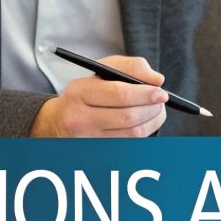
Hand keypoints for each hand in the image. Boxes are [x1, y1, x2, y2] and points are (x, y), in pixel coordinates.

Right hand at [31, 55, 168, 137]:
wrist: (58, 122)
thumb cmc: (86, 92)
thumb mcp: (102, 70)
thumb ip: (132, 67)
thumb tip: (157, 80)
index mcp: (79, 93)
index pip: (119, 95)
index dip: (145, 94)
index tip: (161, 92)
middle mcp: (79, 119)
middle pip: (128, 117)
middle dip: (152, 109)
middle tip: (162, 101)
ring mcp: (86, 140)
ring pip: (131, 134)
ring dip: (151, 122)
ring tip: (156, 110)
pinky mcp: (95, 153)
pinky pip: (128, 144)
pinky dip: (142, 133)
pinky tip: (144, 123)